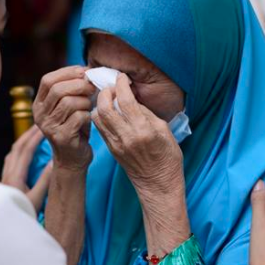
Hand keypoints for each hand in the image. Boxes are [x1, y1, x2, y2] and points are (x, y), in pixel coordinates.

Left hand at [1, 126, 52, 212]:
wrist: (2, 228)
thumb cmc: (22, 214)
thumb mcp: (36, 200)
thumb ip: (44, 181)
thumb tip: (55, 162)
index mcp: (15, 177)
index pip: (26, 151)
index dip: (35, 138)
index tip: (44, 127)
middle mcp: (7, 174)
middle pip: (17, 148)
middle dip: (28, 134)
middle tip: (40, 124)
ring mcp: (4, 177)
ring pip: (12, 153)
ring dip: (22, 141)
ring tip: (33, 135)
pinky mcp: (4, 182)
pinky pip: (10, 160)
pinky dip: (18, 151)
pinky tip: (23, 153)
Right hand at [33, 66, 94, 171]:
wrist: (73, 158)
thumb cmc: (74, 127)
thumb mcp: (68, 106)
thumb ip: (72, 89)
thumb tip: (87, 70)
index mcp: (39, 104)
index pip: (47, 80)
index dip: (67, 72)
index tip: (84, 72)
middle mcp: (40, 115)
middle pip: (57, 90)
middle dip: (79, 85)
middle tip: (92, 87)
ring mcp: (49, 127)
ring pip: (69, 103)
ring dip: (85, 101)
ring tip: (90, 105)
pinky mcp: (61, 137)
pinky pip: (79, 117)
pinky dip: (88, 115)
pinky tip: (89, 119)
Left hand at [91, 74, 183, 193]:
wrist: (158, 186)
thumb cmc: (167, 158)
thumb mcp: (165, 132)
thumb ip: (147, 114)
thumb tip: (132, 99)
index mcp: (143, 131)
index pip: (126, 101)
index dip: (121, 85)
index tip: (123, 78)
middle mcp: (127, 137)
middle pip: (104, 107)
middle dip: (105, 92)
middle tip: (113, 87)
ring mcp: (116, 145)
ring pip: (97, 117)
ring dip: (100, 104)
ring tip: (110, 98)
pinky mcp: (111, 150)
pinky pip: (100, 128)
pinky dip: (101, 116)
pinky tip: (109, 112)